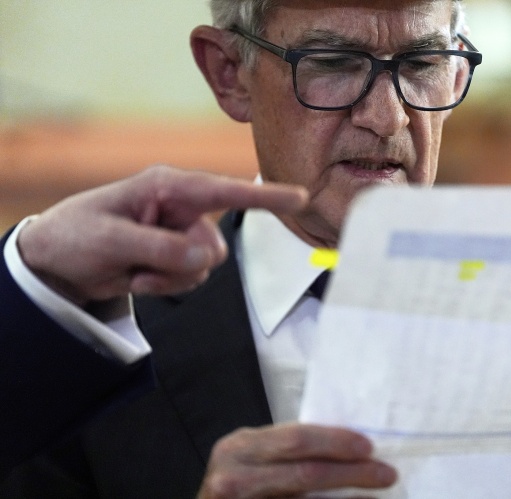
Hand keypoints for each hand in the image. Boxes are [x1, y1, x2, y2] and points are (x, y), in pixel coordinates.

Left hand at [17, 165, 307, 305]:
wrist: (55, 260)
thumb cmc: (76, 235)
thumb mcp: (111, 241)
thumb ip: (161, 249)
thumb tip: (207, 258)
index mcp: (167, 188)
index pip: (225, 191)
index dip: (265, 197)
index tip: (301, 198)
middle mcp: (180, 208)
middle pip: (213, 246)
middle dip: (182, 263)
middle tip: (143, 264)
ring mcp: (179, 233)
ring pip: (205, 266)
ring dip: (170, 278)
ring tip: (134, 270)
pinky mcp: (174, 256)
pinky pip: (191, 279)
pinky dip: (165, 286)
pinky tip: (137, 277)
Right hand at [197, 423, 396, 498]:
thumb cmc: (238, 484)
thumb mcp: (253, 457)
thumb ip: (287, 450)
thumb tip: (348, 446)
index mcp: (240, 447)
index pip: (296, 439)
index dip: (336, 442)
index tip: (368, 447)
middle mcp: (234, 477)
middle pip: (305, 473)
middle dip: (351, 473)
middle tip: (386, 473)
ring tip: (376, 495)